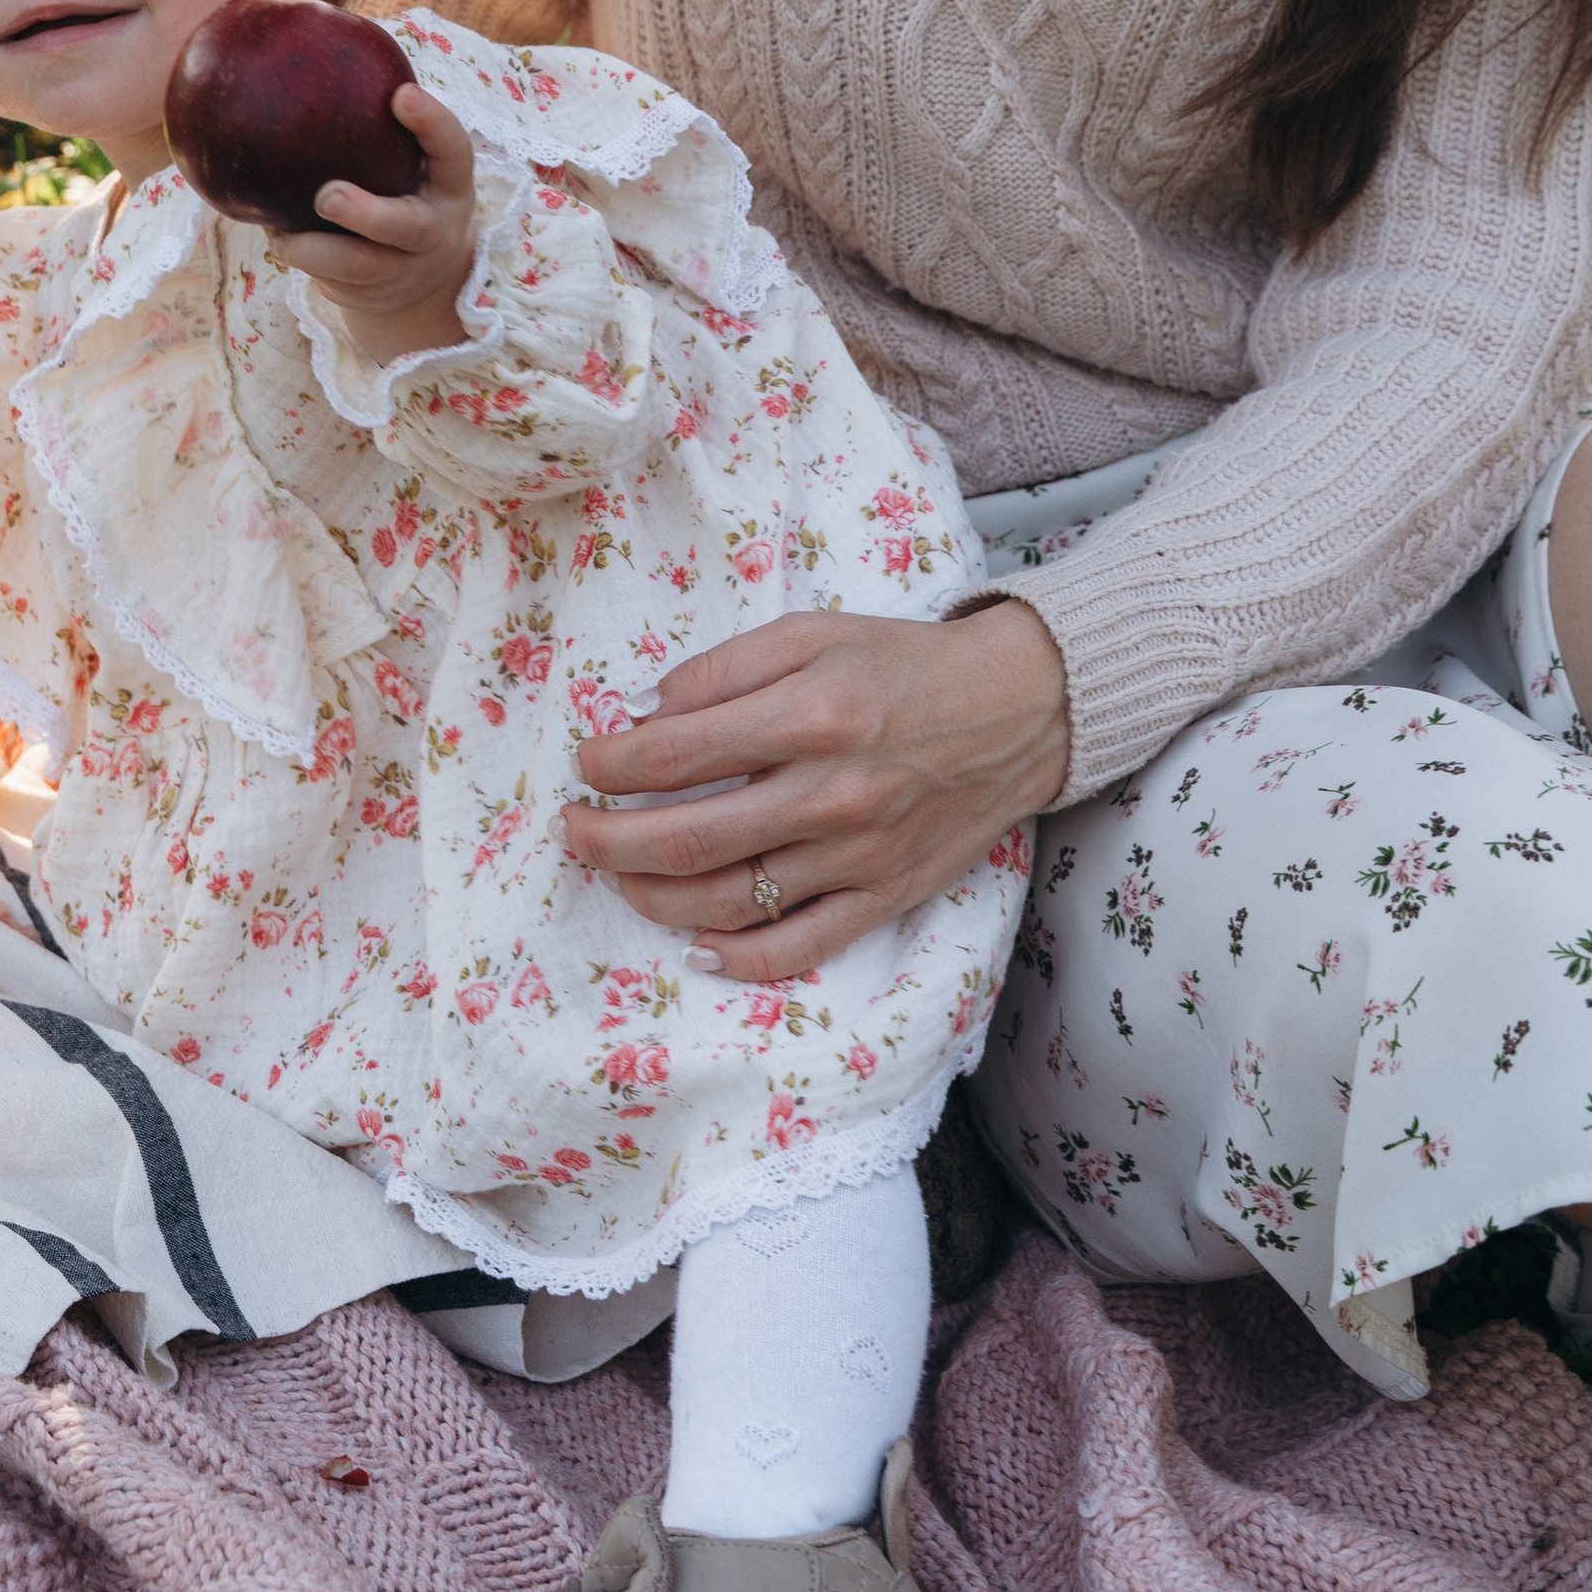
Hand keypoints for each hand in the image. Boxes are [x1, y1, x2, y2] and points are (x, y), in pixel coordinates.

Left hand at [270, 85, 477, 362]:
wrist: (420, 280)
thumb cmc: (401, 189)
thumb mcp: (408, 160)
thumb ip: (378, 121)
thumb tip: (299, 46)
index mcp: (449, 183)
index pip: (452, 148)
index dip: (432, 123)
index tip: (401, 94)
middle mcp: (434, 228)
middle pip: (407, 227)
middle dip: (367, 214)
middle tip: (328, 195)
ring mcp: (404, 268)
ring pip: (361, 267)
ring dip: (318, 252)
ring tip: (281, 239)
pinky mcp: (371, 294)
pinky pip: (332, 281)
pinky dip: (301, 260)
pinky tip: (273, 237)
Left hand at [564, 601, 1069, 979]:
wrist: (1018, 709)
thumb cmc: (901, 664)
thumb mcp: (810, 633)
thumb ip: (720, 670)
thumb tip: (638, 715)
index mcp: (809, 715)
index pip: (676, 755)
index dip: (610, 766)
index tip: (585, 764)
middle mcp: (832, 793)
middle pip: (688, 839)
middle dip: (607, 841)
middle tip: (573, 829)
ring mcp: (860, 854)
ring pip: (730, 902)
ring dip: (653, 897)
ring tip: (619, 873)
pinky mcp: (887, 896)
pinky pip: (801, 947)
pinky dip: (739, 958)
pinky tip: (695, 943)